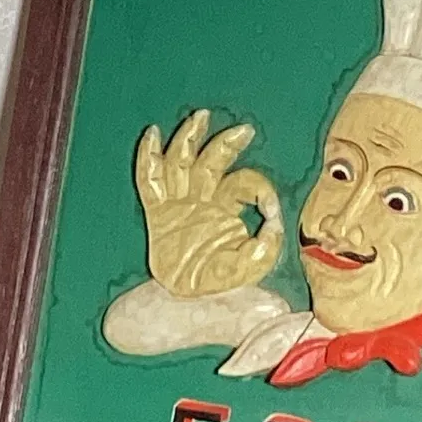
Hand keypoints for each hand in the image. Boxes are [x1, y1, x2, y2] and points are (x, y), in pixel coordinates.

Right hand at [136, 110, 282, 297]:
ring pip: (182, 162)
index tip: (269, 205)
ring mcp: (178, 204)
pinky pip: (149, 181)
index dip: (259, 187)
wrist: (186, 303)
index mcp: (228, 210)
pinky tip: (151, 135)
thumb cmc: (219, 284)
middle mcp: (202, 201)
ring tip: (200, 117)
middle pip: (213, 161)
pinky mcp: (157, 213)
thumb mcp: (253, 267)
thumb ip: (266, 246)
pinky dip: (149, 158)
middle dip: (226, 143)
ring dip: (190, 138)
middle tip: (245, 129)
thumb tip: (273, 222)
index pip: (245, 183)